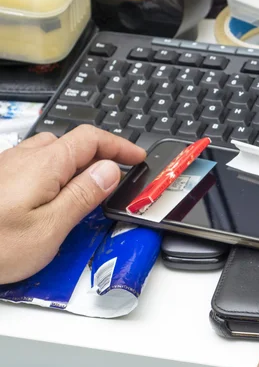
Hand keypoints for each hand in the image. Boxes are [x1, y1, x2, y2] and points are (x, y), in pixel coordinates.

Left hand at [0, 126, 145, 283]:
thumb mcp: (50, 228)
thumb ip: (83, 195)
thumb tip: (109, 170)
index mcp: (45, 164)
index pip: (92, 139)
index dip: (119, 146)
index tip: (137, 159)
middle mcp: (25, 157)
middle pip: (71, 142)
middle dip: (98, 154)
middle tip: (114, 178)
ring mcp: (7, 165)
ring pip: (50, 151)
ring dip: (75, 162)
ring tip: (85, 189)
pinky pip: (32, 163)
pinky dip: (54, 171)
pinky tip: (50, 196)